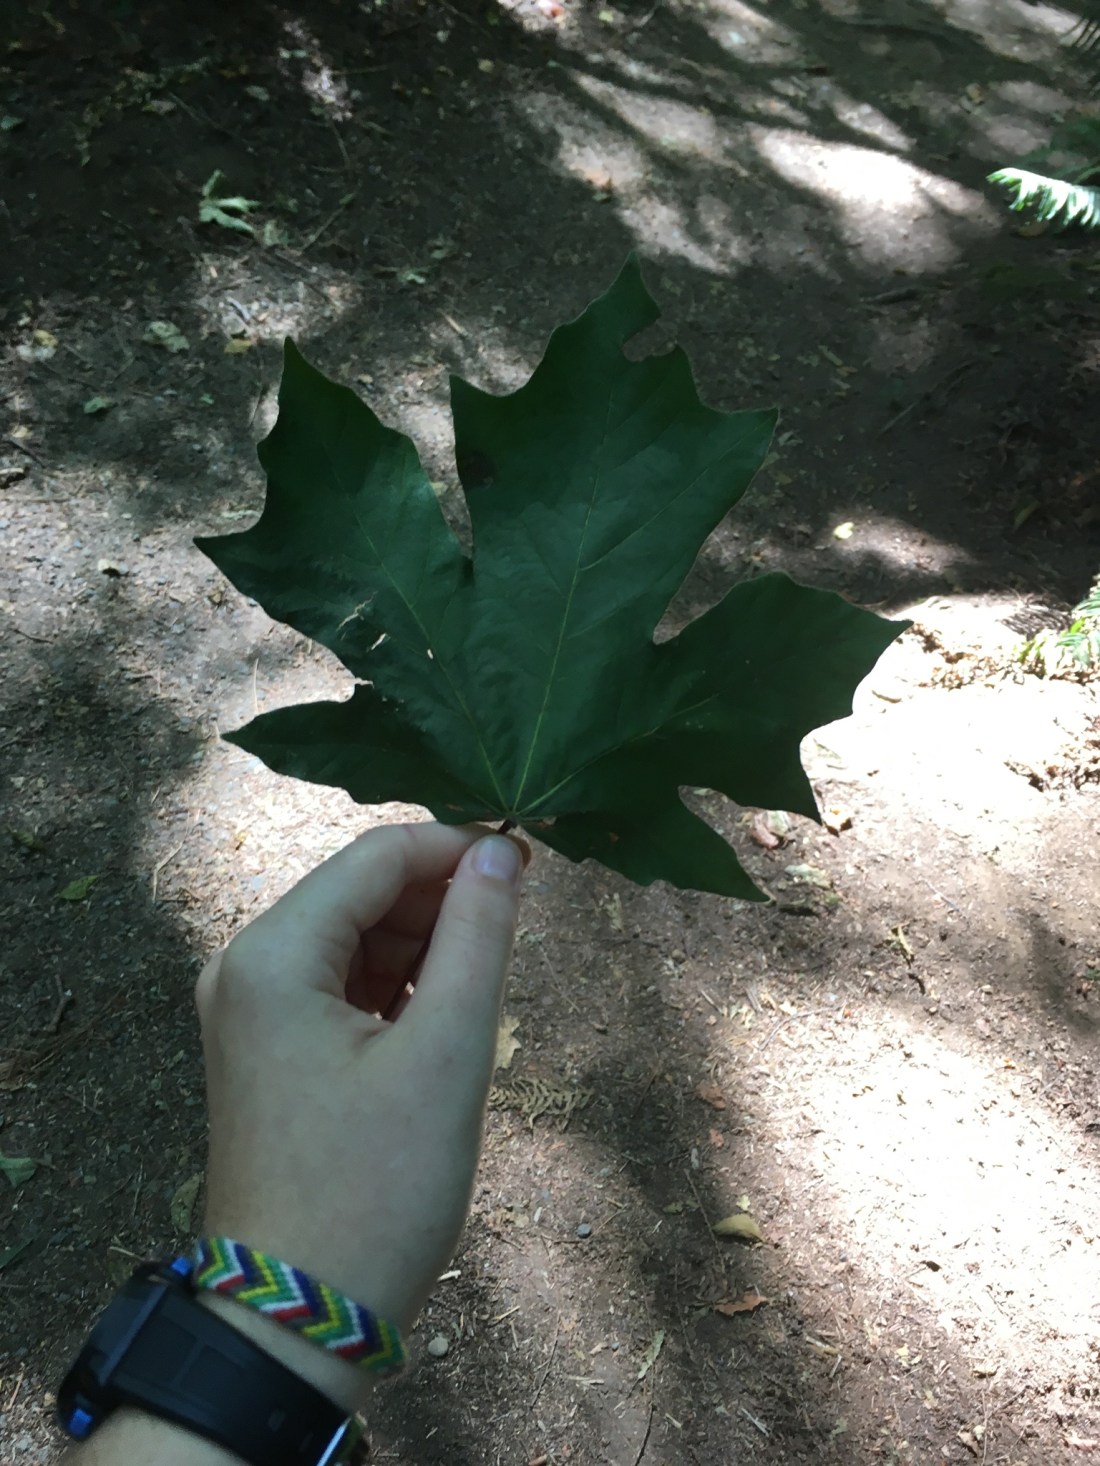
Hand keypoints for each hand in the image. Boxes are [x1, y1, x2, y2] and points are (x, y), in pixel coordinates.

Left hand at [194, 821, 525, 1408]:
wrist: (297, 1320)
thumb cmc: (375, 1187)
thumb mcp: (445, 1053)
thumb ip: (478, 936)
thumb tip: (500, 849)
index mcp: (272, 954)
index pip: (376, 857)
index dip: (457, 847)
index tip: (532, 862)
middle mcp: (245, 967)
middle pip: (361, 894)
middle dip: (441, 901)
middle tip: (518, 932)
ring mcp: (250, 1012)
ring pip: (355, 940)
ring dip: (424, 948)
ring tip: (484, 991)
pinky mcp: (268, 1051)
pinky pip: (341, 987)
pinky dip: (397, 989)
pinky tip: (443, 1021)